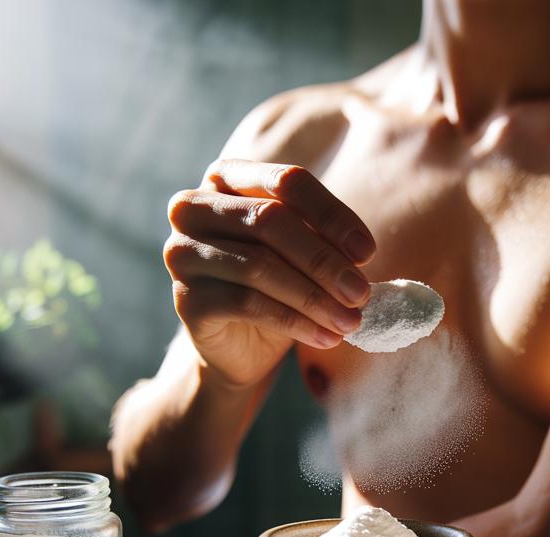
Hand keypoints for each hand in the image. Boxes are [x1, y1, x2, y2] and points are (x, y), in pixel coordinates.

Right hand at [164, 159, 374, 387]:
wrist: (238, 346)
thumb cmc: (275, 285)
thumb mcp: (301, 252)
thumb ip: (322, 238)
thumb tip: (359, 254)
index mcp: (226, 178)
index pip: (285, 180)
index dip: (330, 214)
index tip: (367, 251)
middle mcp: (193, 209)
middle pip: (269, 221)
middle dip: (324, 261)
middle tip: (361, 293)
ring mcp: (182, 253)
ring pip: (259, 266)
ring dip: (315, 297)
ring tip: (350, 321)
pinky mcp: (186, 300)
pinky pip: (248, 304)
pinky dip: (295, 322)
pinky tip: (326, 337)